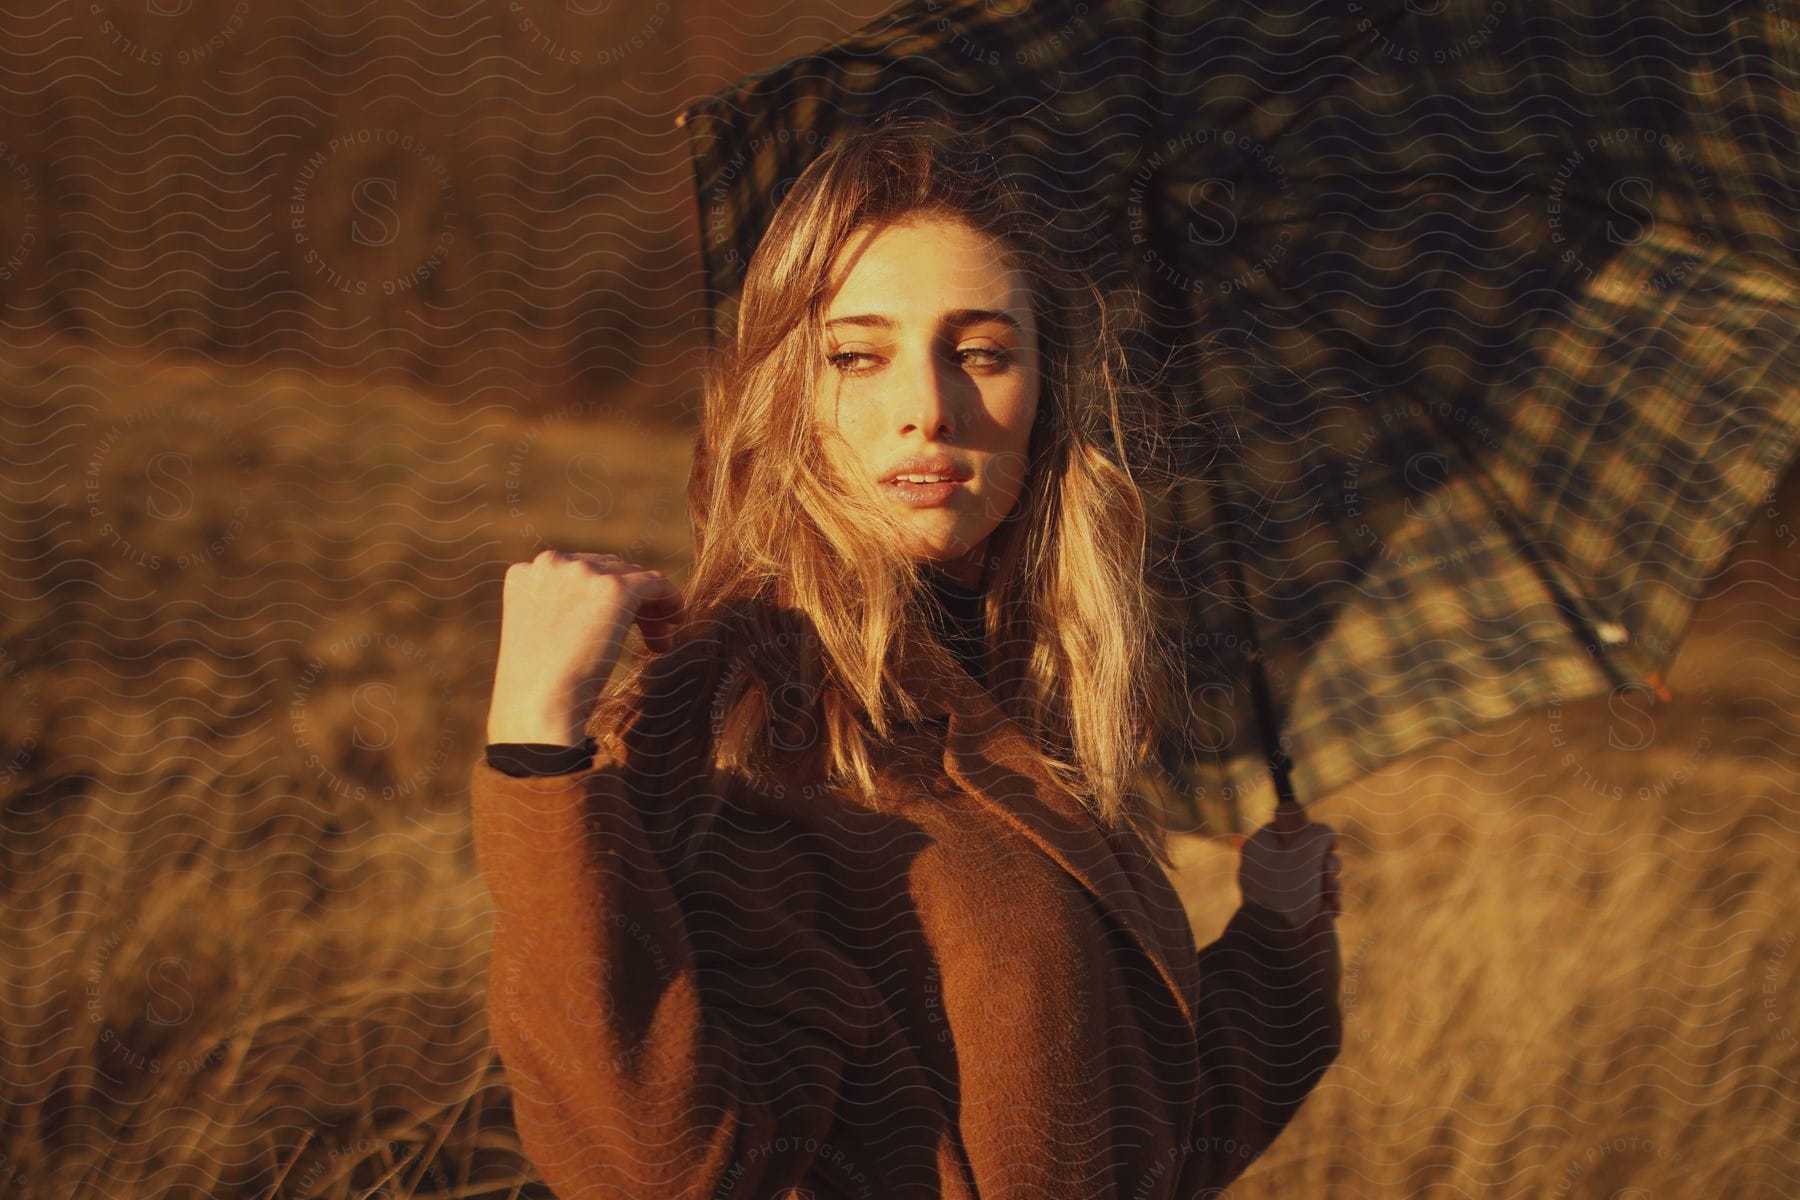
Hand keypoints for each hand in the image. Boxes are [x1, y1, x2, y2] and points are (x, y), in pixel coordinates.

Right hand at [485, 550, 683, 743]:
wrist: (540, 709)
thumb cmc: (538, 689)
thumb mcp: (537, 636)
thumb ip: (558, 610)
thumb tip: (600, 607)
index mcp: (525, 575)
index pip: (578, 573)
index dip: (601, 598)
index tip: (616, 626)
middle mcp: (552, 564)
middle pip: (607, 571)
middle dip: (628, 603)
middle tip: (646, 639)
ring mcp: (583, 573)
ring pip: (633, 577)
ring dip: (649, 609)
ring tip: (659, 642)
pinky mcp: (615, 588)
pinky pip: (656, 583)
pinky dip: (670, 599)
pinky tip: (676, 622)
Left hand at [1231, 809, 1340, 929]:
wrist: (1282, 942)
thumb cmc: (1289, 890)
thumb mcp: (1305, 850)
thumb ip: (1319, 833)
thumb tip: (1327, 836)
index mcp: (1260, 848)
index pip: (1284, 826)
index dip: (1305, 828)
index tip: (1319, 837)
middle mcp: (1269, 869)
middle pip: (1307, 850)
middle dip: (1325, 859)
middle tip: (1326, 867)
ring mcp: (1285, 892)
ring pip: (1319, 874)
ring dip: (1331, 881)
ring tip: (1327, 892)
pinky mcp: (1300, 913)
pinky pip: (1322, 897)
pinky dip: (1329, 900)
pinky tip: (1328, 909)